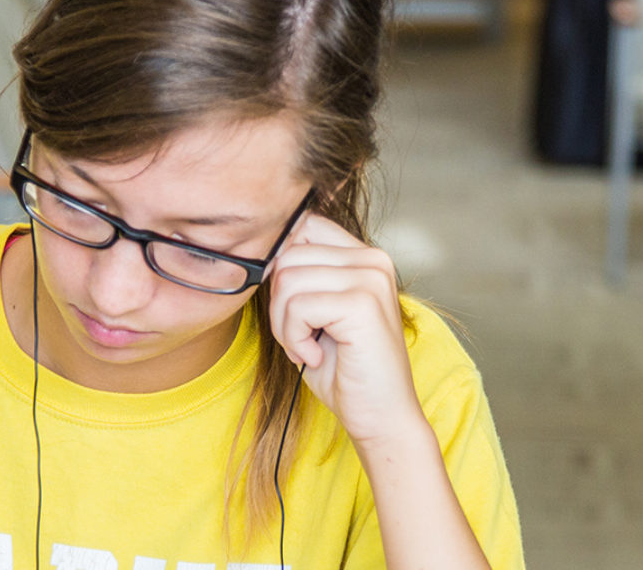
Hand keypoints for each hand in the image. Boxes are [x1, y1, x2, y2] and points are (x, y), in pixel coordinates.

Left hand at [266, 214, 424, 445]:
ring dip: (284, 324)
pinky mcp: (363, 304)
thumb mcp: (317, 313)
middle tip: (298, 338)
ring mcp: (371, 278)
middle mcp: (373, 259)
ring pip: (288, 279)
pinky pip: (298, 306)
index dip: (280, 265)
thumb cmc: (345, 369)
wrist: (381, 416)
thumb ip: (300, 277)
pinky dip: (294, 338)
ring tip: (308, 349)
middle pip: (289, 254)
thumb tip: (261, 252)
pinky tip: (315, 356)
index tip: (289, 309)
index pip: (303, 226)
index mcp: (364, 256)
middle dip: (278, 303)